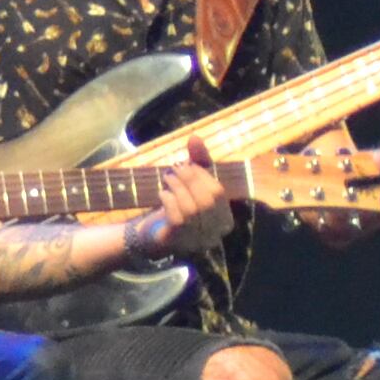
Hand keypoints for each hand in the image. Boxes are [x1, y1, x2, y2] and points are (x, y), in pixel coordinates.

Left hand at [125, 153, 234, 267]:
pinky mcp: (178, 242)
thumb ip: (197, 160)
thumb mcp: (192, 181)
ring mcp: (197, 240)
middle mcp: (214, 232)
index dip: (202, 175)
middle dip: (189, 179)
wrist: (155, 233)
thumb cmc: (179, 204)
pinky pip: (177, 219)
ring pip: (191, 209)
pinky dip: (169, 200)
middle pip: (206, 201)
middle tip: (174, 168)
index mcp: (225, 218)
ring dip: (177, 187)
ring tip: (167, 178)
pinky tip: (162, 193)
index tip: (188, 164)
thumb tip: (194, 137)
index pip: (218, 193)